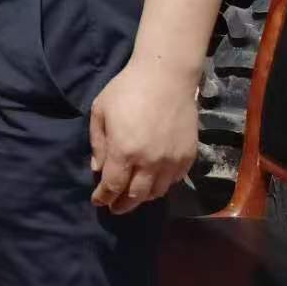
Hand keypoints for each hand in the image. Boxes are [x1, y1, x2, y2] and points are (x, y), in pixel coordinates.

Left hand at [89, 59, 198, 213]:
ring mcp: (171, 161)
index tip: (98, 202)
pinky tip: (154, 182)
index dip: (104, 197)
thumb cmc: (127, 90)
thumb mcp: (100, 111)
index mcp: (124, 151)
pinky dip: (162, 186)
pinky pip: (174, 181)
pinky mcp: (188, 157)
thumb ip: (98, 142)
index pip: (113, 186)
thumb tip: (98, 168)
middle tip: (115, 208)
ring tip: (133, 196)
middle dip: (122, 205)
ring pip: (157, 192)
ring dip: (143, 197)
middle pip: (135, 196)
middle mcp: (149, 162)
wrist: (165, 77)